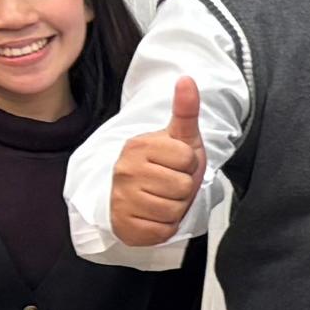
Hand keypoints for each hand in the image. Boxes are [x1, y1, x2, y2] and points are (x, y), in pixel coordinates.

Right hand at [106, 73, 208, 244]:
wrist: (140, 196)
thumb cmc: (166, 165)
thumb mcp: (181, 137)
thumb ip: (186, 110)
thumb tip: (187, 78)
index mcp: (138, 146)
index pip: (187, 159)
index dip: (189, 165)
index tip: (177, 164)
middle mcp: (124, 170)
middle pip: (182, 187)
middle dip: (184, 189)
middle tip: (170, 185)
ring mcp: (120, 199)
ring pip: (173, 210)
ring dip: (176, 209)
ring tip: (163, 199)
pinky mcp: (123, 225)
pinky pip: (162, 231)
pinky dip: (165, 227)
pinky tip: (154, 216)